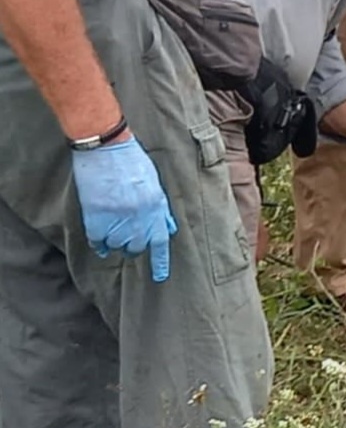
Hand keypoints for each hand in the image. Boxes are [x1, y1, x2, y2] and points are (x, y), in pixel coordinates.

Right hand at [72, 137, 175, 280]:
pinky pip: (97, 241)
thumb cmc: (133, 163)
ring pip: (117, 245)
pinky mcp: (96, 217)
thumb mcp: (155, 186)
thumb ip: (161, 209)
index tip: (160, 277)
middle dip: (135, 247)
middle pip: (138, 247)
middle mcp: (139, 219)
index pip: (161, 243)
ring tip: (113, 231)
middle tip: (129, 240)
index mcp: (156, 211)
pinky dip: (99, 243)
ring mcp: (117, 220)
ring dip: (116, 242)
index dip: (160, 262)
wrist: (106, 151)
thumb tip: (168, 228)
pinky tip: (100, 241)